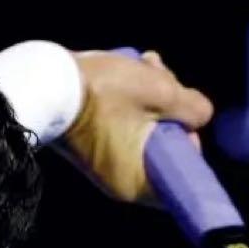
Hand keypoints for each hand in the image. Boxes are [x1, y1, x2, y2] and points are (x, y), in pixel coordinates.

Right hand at [57, 49, 213, 204]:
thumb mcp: (160, 92)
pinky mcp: (92, 146)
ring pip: (145, 132)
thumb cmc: (104, 92)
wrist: (46, 82)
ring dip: (154, 98)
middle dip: (170, 111)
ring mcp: (105, 165)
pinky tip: (135, 69)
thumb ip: (192, 107)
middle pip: (163, 148)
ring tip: (148, 63)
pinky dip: (133, 103)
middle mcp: (121, 182)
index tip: (185, 118)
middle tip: (165, 76)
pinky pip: (124, 128)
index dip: (190, 143)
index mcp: (137, 183)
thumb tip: (202, 115)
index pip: (180, 176)